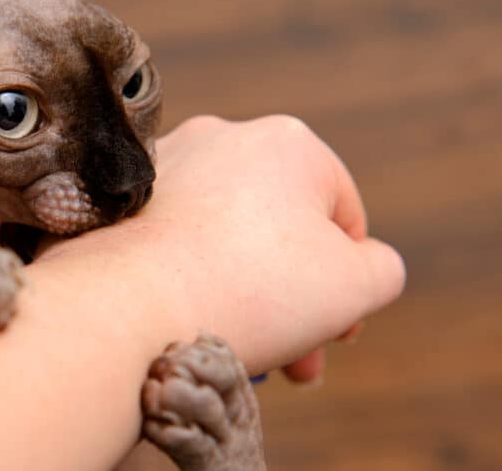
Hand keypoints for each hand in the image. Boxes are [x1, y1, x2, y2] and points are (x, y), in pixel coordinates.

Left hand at [39, 115, 404, 376]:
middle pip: (281, 230)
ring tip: (245, 351)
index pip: (343, 216)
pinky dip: (193, 279)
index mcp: (289, 142)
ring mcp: (164, 164)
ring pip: (227, 238)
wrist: (125, 303)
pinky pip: (176, 243)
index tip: (338, 336)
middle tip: (299, 365)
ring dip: (248, 295)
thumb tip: (368, 265)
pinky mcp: (120, 199)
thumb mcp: (356, 286)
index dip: (351, 280)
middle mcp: (223, 136)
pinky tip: (193, 323)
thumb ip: (381, 270)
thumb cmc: (250, 288)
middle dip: (298, 300)